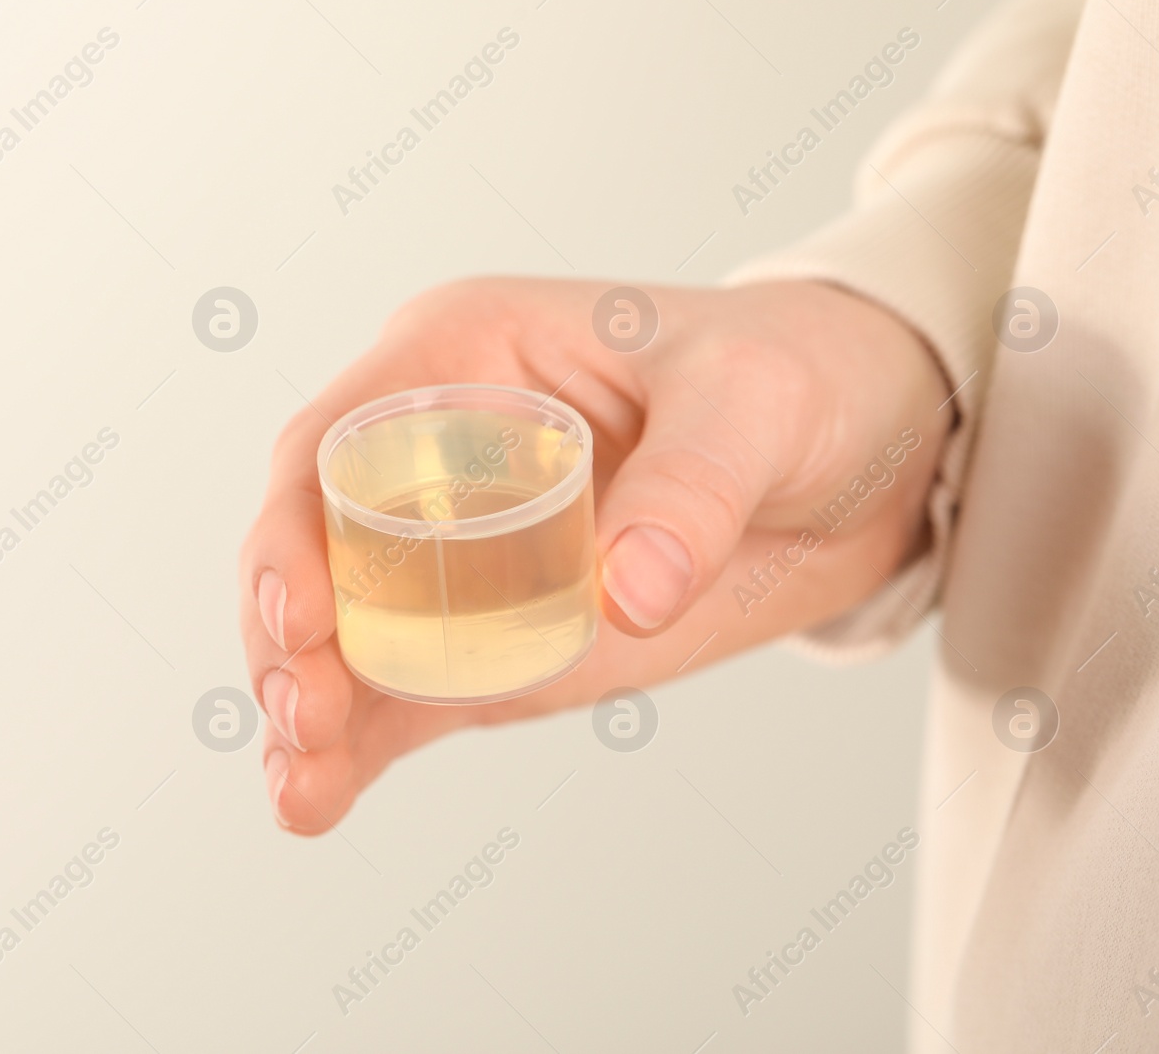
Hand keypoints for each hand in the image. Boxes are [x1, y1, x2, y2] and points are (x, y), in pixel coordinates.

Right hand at [239, 277, 949, 832]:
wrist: (867, 457)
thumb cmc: (797, 377)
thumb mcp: (753, 404)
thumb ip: (693, 486)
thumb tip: (626, 594)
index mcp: (464, 360)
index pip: (337, 443)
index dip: (295, 530)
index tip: (303, 616)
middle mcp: (437, 458)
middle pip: (316, 549)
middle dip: (291, 636)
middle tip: (306, 717)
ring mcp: (462, 554)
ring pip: (348, 635)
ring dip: (311, 712)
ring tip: (301, 787)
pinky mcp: (500, 633)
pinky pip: (411, 689)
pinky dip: (365, 745)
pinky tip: (319, 798)